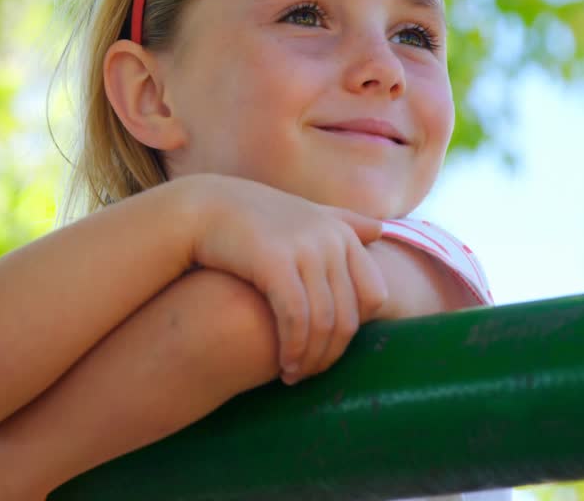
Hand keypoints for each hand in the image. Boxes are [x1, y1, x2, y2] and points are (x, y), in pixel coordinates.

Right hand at [187, 175, 387, 384]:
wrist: (202, 208)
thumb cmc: (252, 216)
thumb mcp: (303, 213)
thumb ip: (342, 221)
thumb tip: (381, 230)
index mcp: (341, 233)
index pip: (373, 297)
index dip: (354, 331)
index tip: (329, 350)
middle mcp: (330, 239)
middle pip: (349, 315)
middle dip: (331, 353)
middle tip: (311, 374)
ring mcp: (304, 249)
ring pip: (324, 321)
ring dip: (311, 357)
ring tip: (294, 376)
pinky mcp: (276, 262)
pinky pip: (296, 318)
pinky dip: (294, 348)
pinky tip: (283, 365)